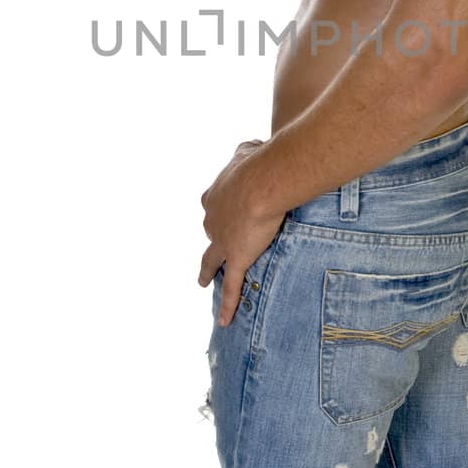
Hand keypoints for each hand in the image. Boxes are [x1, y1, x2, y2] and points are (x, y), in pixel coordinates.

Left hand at [198, 139, 283, 327]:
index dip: (221, 209)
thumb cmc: (258, 163)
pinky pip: (231, 287)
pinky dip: (228, 303)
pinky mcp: (236, 259)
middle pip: (211, 234)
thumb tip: (251, 148)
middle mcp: (211, 221)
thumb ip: (245, 152)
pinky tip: (225, 320)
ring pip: (212, 261)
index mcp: (214, 196)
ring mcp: (221, 242)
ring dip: (208, 272)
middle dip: (216, 239)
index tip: (228, 210)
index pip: (212, 204)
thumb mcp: (247, 150)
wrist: (263, 182)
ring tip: (204, 281)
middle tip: (223, 245)